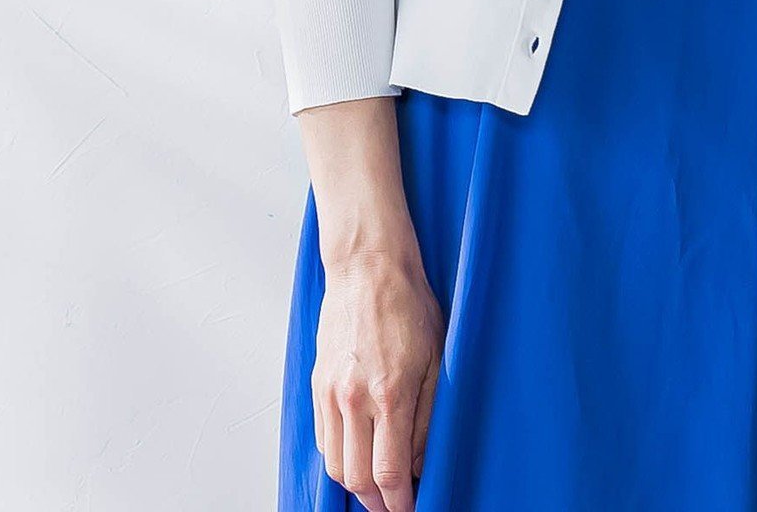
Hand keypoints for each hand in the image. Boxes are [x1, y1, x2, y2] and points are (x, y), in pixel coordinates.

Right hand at [312, 246, 445, 510]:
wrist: (368, 267)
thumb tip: (418, 462)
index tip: (411, 507)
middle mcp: (354, 398)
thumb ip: (428, 417)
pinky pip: (323, 438)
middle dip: (378, 501)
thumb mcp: (438, 360)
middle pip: (357, 479)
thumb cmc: (409, 305)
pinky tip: (359, 451)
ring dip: (356, 484)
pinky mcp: (317, 384)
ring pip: (335, 465)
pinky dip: (339, 456)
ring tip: (379, 484)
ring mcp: (330, 392)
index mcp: (389, 393)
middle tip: (396, 502)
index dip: (400, 502)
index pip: (389, 473)